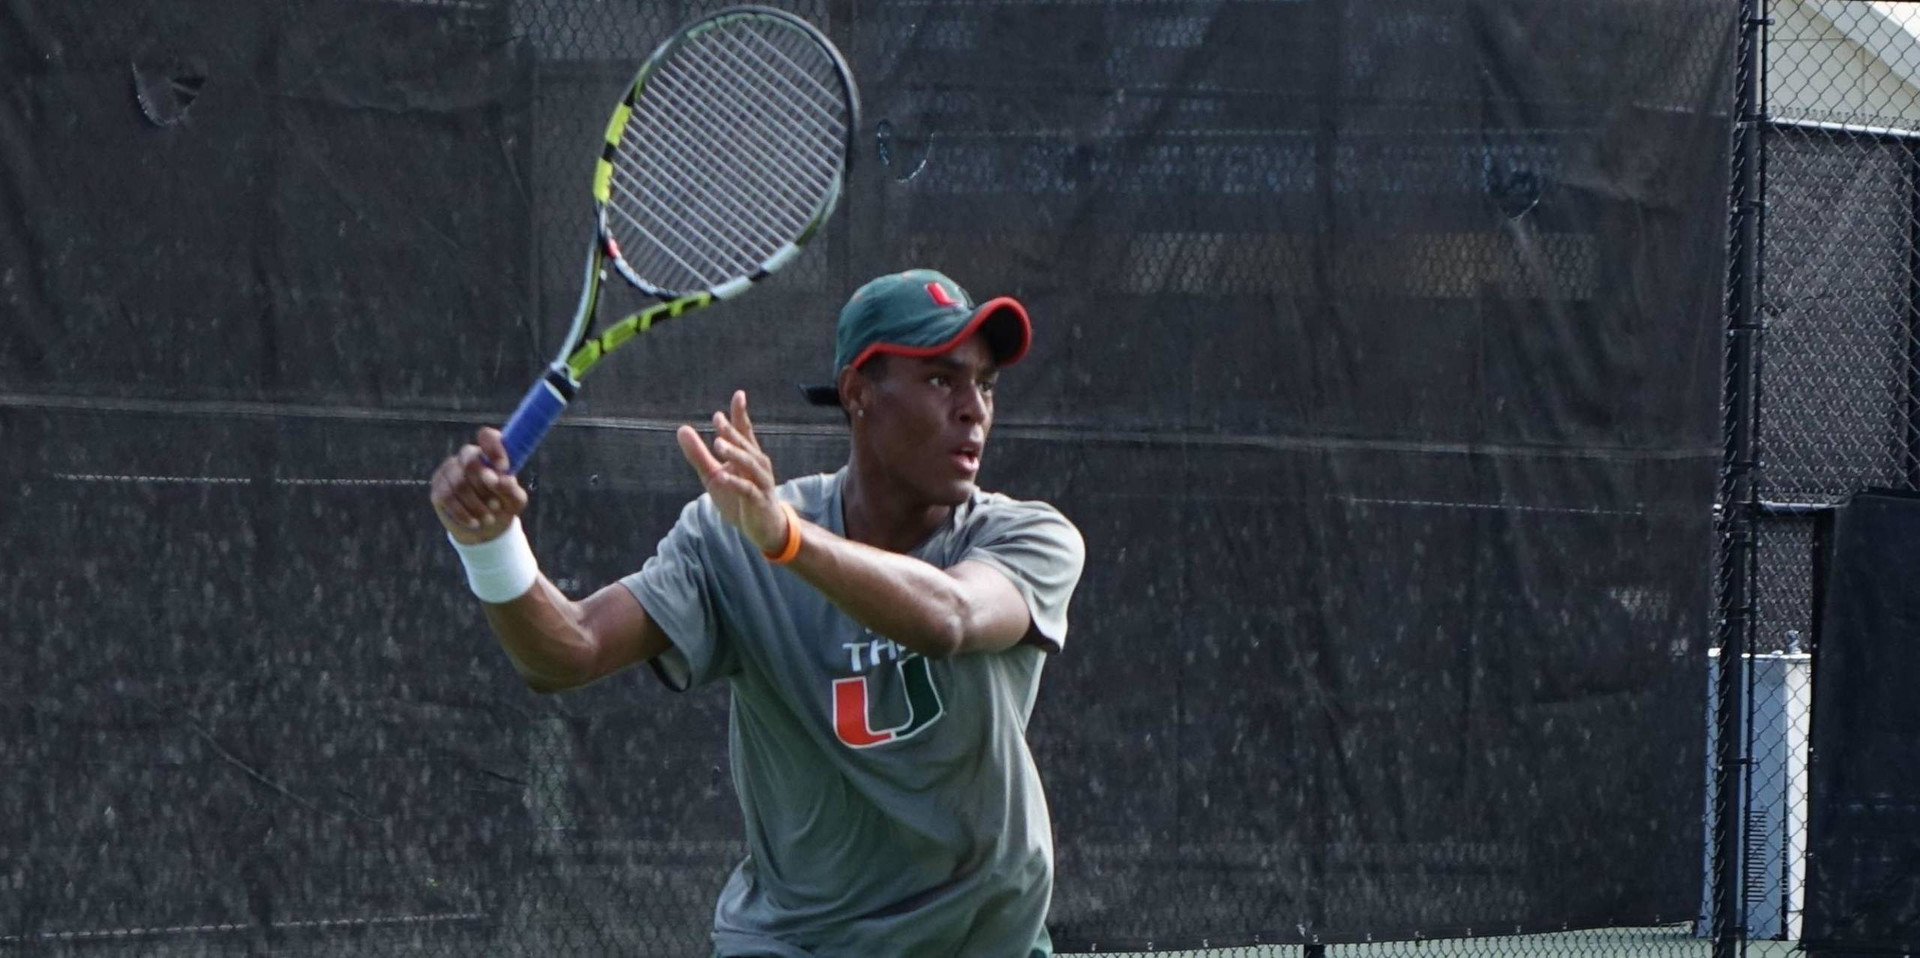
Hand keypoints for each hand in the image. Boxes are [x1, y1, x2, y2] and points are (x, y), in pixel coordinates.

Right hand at [430, 427, 529, 544]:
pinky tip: (474, 522)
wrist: (485, 529)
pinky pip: (447, 497)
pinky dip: (463, 513)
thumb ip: (511, 489)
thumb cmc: (503, 506)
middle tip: (497, 505)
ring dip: (476, 504)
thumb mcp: (515, 501)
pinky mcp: (438, 489)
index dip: (494, 448)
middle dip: (484, 485)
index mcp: (489, 454)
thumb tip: (503, 479)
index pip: (487, 437)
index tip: (504, 468)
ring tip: (489, 519)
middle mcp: (467, 457)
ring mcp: (449, 471)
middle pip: (470, 460)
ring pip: (458, 482)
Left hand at [676, 390, 788, 552]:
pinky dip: (735, 483)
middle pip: (745, 444)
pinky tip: (723, 477)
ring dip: (735, 453)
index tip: (739, 395)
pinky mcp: (758, 500)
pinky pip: (747, 490)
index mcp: (748, 455)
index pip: (745, 431)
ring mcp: (760, 482)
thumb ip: (698, 454)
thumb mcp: (714, 475)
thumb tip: (682, 429)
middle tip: (718, 419)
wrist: (764, 528)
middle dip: (732, 432)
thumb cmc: (740, 498)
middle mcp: (758, 465)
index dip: (741, 414)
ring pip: (749, 464)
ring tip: (718, 444)